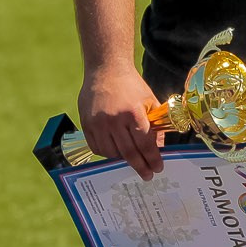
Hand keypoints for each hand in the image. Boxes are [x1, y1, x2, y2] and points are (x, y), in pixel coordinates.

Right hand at [78, 65, 164, 180]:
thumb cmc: (131, 86)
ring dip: (123, 160)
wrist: (106, 71)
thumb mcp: (149, 101)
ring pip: (111, 153)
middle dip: (140, 166)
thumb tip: (159, 147)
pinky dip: (107, 153)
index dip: (152, 158)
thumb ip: (155, 124)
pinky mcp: (86, 124)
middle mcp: (114, 120)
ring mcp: (98, 123)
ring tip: (132, 160)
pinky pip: (97, 147)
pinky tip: (116, 152)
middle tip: (147, 175)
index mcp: (133, 113)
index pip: (144, 143)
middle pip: (128, 152)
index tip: (158, 168)